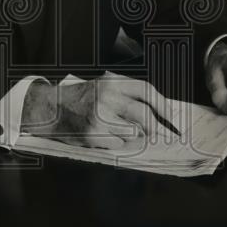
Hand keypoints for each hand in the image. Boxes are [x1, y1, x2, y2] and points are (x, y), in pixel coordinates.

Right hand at [22, 72, 175, 148]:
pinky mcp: (92, 134)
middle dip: (158, 128)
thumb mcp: (105, 85)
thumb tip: (158, 111)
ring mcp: (99, 116)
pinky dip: (120, 143)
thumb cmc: (83, 97)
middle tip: (165, 135)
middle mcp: (107, 97)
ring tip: (129, 133)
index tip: (173, 119)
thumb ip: (128, 93)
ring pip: (133, 132)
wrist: (52, 108)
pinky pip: (118, 143)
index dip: (163, 105)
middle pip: (144, 114)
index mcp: (113, 82)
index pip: (147, 91)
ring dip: (137, 136)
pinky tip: (110, 137)